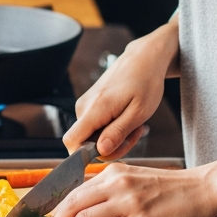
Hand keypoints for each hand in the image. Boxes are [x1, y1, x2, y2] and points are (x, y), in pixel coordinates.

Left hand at [41, 162, 215, 216]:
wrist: (201, 189)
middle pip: (74, 204)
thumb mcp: (135, 179)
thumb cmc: (169, 188)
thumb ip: (111, 190)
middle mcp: (117, 183)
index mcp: (113, 172)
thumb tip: (86, 211)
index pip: (75, 190)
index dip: (57, 209)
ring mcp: (129, 202)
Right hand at [62, 19, 178, 159]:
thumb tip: (100, 152)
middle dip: (111, 147)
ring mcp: (85, 104)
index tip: (110, 153)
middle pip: (86, 143)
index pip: (71, 141)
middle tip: (135, 134)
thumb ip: (117, 133)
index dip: (84, 156)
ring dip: (114, 138)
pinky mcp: (90, 104)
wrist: (143, 59)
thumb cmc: (145, 82)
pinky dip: (112, 129)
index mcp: (94, 108)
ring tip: (135, 124)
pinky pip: (96, 127)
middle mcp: (84, 106)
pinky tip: (127, 118)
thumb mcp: (138, 112)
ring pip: (93, 136)